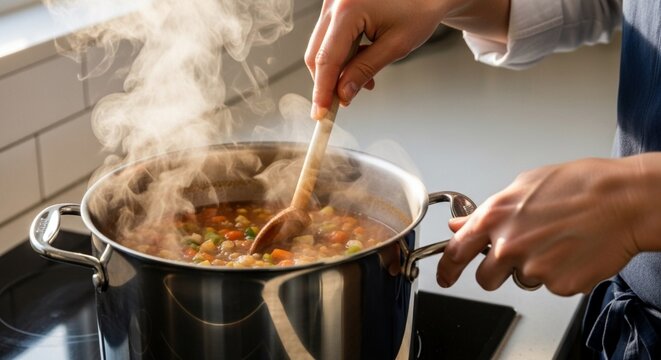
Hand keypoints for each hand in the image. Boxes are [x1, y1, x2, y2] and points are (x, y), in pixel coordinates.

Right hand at [304, 0, 510, 119]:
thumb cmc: (419, 10)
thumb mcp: (396, 46)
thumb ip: (365, 70)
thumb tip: (343, 94)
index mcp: (348, 8)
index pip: (327, 59)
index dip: (322, 90)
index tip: (321, 114)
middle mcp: (335, 2)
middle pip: (317, 54)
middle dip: (328, 82)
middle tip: (342, 103)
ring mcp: (333, 2)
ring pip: (322, 47)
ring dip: (338, 70)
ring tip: (365, 81)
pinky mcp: (337, 6)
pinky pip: (330, 38)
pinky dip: (342, 56)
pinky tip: (361, 63)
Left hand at [436, 155, 660, 295]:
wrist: (624, 200)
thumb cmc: (580, 185)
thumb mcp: (524, 186)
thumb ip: (488, 211)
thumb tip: (461, 224)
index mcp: (495, 217)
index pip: (455, 252)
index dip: (446, 269)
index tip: (444, 277)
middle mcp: (508, 245)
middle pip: (485, 278)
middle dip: (497, 271)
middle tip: (521, 254)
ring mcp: (533, 268)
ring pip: (522, 280)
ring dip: (533, 269)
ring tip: (557, 241)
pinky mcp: (558, 285)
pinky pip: (551, 286)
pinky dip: (560, 273)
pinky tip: (573, 250)